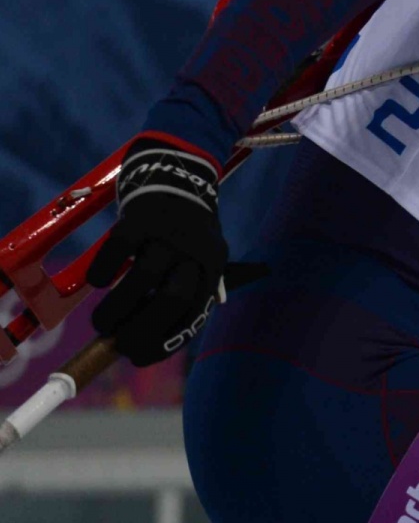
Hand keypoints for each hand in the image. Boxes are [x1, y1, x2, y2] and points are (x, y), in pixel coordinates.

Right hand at [86, 139, 227, 366]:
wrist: (178, 170)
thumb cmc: (185, 228)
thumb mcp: (200, 255)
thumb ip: (185, 291)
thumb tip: (149, 341)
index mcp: (213, 264)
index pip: (194, 313)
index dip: (165, 341)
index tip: (139, 356)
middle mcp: (195, 249)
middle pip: (172, 299)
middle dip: (141, 331)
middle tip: (117, 343)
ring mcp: (168, 232)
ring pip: (142, 278)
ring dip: (116, 309)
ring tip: (102, 322)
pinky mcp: (140, 217)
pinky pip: (118, 250)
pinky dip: (103, 271)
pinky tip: (97, 282)